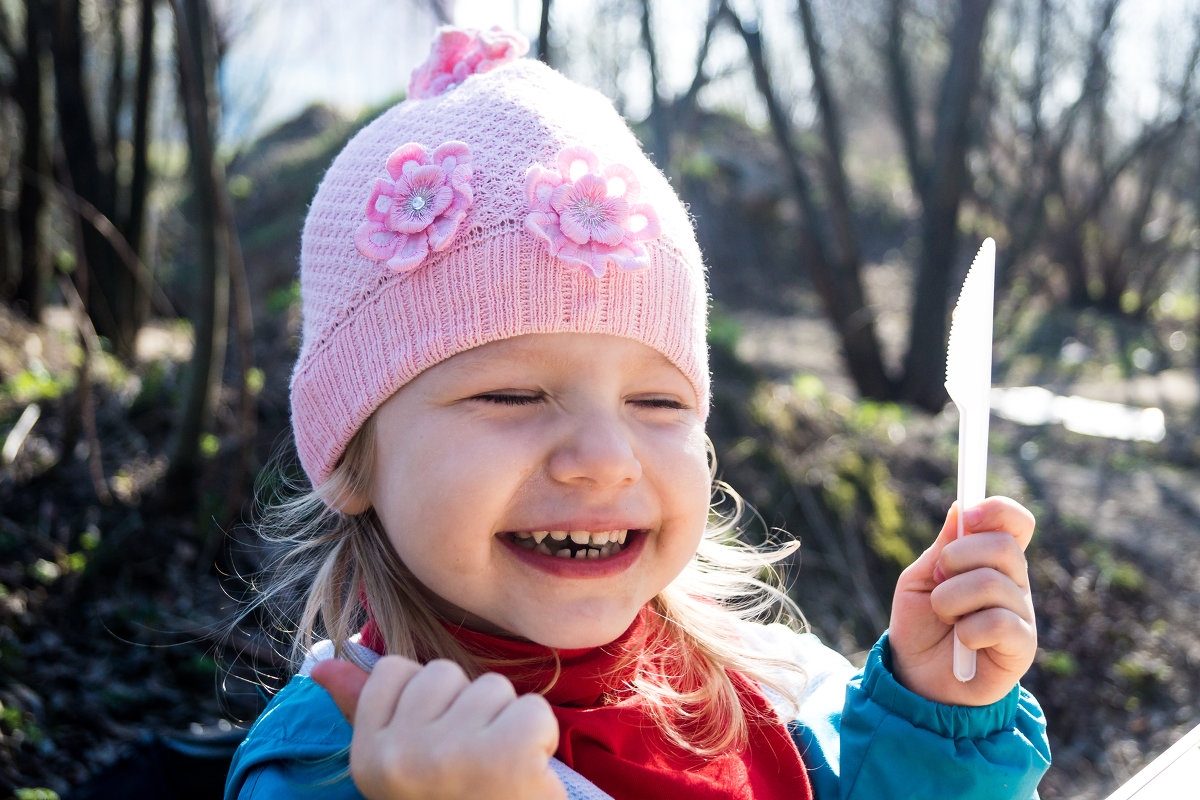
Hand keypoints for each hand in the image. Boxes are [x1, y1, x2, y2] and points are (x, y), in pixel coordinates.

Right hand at [311, 656, 565, 799]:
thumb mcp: (397, 770)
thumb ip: (362, 711)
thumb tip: (323, 664)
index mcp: (368, 757)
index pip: (393, 671)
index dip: (426, 701)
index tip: (435, 748)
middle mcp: (402, 754)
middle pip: (445, 673)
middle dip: (466, 710)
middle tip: (471, 767)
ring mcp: (453, 754)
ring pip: (493, 687)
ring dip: (506, 725)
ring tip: (499, 773)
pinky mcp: (508, 756)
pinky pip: (534, 709)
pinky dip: (542, 740)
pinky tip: (528, 776)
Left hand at [888, 497, 1036, 705]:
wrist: (916, 679)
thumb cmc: (920, 626)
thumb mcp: (920, 580)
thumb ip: (942, 547)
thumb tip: (961, 506)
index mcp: (993, 561)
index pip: (1017, 522)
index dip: (997, 510)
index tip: (967, 517)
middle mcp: (1015, 583)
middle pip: (1004, 546)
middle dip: (956, 558)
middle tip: (938, 581)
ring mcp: (1022, 614)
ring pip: (992, 584)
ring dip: (950, 599)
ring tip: (944, 617)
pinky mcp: (1022, 647)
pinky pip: (997, 622)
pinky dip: (967, 630)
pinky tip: (963, 642)